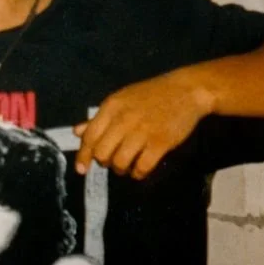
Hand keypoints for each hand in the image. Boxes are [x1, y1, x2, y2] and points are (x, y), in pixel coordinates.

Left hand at [73, 70, 212, 179]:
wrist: (186, 90)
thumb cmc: (151, 95)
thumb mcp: (121, 100)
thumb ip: (99, 118)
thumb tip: (77, 131)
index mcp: (111, 107)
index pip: (90, 136)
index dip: (83, 155)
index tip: (81, 169)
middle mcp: (123, 120)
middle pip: (102, 153)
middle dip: (104, 163)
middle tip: (112, 162)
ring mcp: (142, 132)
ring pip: (120, 163)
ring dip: (121, 170)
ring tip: (127, 166)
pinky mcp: (160, 143)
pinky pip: (142, 167)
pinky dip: (138, 173)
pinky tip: (140, 171)